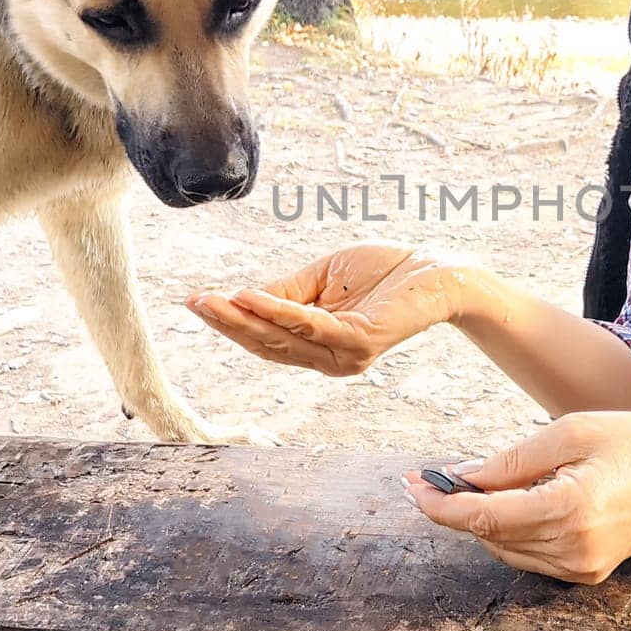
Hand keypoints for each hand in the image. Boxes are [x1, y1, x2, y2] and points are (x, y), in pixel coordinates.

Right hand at [187, 241, 474, 375]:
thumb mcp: (322, 278)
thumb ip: (285, 290)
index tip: (195, 302)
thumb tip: (240, 296)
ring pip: (282, 339)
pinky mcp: (360, 342)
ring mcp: (345, 356)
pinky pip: (309, 325)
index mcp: (319, 346)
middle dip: (227, 324)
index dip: (230, 324)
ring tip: (210, 301)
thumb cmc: (384, 272)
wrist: (438, 271)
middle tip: (192, 303)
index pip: (266, 340)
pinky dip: (277, 311)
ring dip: (242, 320)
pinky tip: (249, 297)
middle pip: (267, 345)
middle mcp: (330, 359)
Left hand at [402, 411, 630, 583]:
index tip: (412, 484)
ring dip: (480, 519)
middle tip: (430, 476)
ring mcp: (580, 568)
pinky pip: (527, 556)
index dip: (440, 504)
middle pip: (489, 534)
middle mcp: (572, 550)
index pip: (484, 517)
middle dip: (454, 507)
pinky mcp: (585, 573)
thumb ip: (513, 459)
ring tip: (470, 484)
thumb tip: (461, 476)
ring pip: (504, 549)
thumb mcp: (571, 431)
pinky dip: (507, 530)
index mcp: (569, 511)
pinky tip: (506, 502)